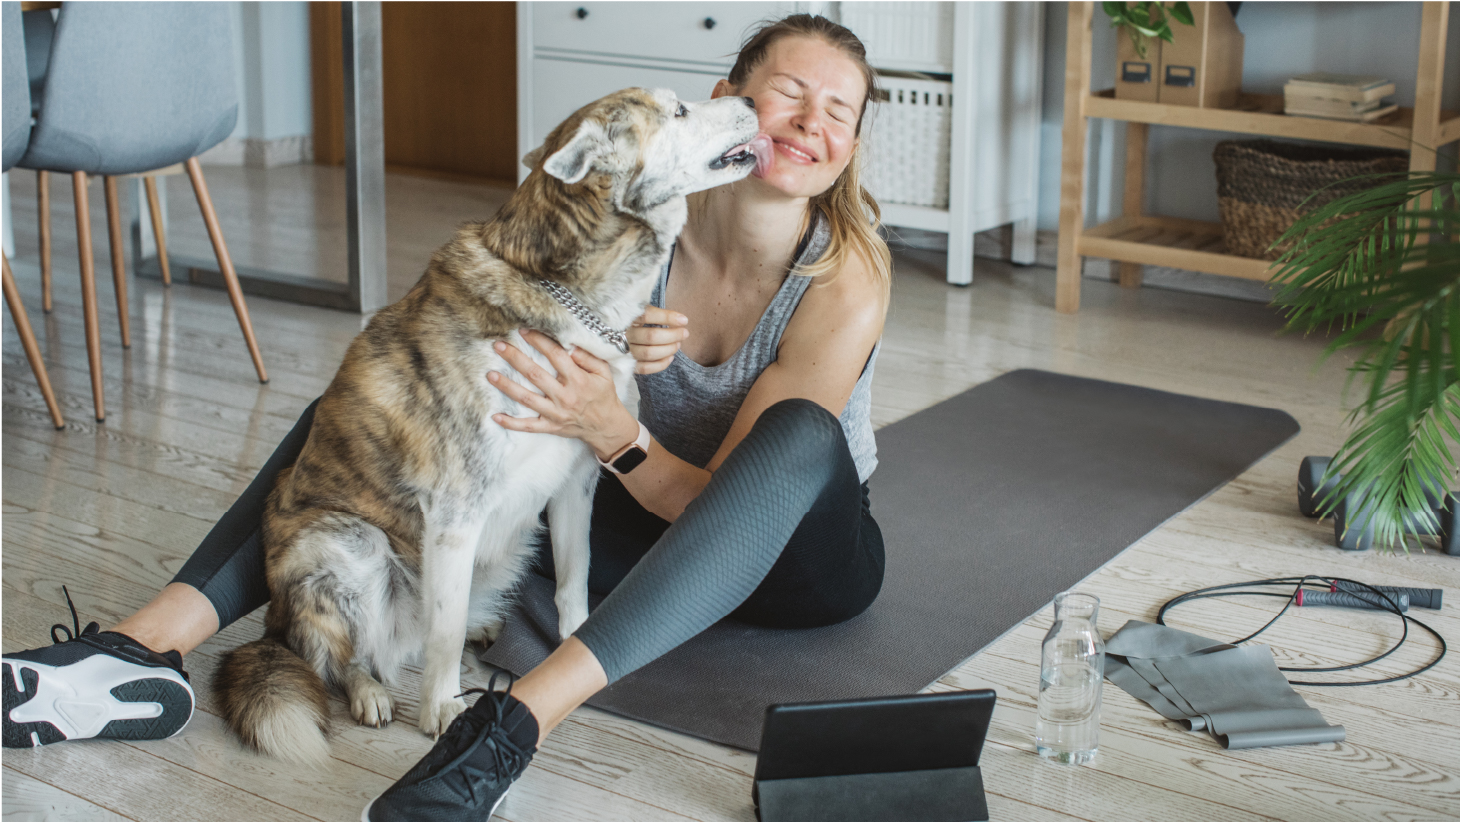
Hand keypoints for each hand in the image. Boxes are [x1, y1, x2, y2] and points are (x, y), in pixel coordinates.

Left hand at [488, 329, 638, 457]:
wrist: (606, 427)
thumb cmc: (603, 395)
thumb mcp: (604, 373)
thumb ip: (588, 358)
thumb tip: (569, 346)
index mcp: (578, 380)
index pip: (556, 356)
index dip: (539, 341)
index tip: (523, 331)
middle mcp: (565, 396)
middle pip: (535, 375)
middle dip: (515, 359)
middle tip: (499, 346)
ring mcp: (556, 413)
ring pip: (527, 399)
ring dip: (507, 386)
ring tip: (490, 375)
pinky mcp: (550, 426)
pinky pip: (528, 426)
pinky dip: (511, 423)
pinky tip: (496, 416)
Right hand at [628, 306, 688, 374]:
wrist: (604, 337)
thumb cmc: (628, 321)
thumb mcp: (636, 311)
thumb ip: (654, 313)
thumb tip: (680, 320)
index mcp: (625, 317)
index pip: (647, 315)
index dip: (667, 317)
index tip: (684, 320)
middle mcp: (623, 334)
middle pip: (651, 336)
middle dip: (673, 335)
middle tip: (684, 333)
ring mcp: (623, 351)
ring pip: (649, 353)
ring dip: (668, 349)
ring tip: (678, 344)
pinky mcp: (626, 364)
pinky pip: (644, 368)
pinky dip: (660, 364)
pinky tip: (670, 357)